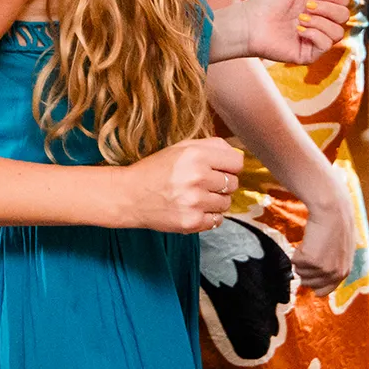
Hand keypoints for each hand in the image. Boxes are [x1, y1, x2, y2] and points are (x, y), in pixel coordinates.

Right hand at [120, 137, 244, 233]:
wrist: (130, 196)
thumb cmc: (156, 170)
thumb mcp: (181, 148)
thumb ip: (211, 146)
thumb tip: (238, 155)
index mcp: (196, 155)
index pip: (236, 162)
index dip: (230, 166)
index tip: (221, 169)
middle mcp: (197, 177)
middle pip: (233, 183)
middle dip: (222, 184)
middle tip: (204, 184)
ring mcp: (195, 202)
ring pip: (226, 203)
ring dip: (215, 201)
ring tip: (197, 197)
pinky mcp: (191, 222)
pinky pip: (217, 221)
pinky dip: (209, 216)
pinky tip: (195, 209)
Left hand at [239, 0, 351, 64]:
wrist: (250, 23)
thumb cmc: (266, 2)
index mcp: (316, 5)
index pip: (343, 1)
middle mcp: (318, 22)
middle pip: (344, 15)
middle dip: (328, 8)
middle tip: (307, 6)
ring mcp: (314, 39)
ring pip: (338, 32)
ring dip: (321, 22)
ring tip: (301, 19)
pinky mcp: (309, 53)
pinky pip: (327, 45)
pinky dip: (315, 35)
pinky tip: (300, 31)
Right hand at [291, 170, 355, 291]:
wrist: (332, 210)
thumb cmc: (336, 224)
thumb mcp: (341, 251)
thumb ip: (333, 265)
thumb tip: (321, 275)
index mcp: (343, 273)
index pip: (323, 291)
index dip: (313, 282)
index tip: (309, 272)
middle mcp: (334, 274)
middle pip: (307, 283)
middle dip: (305, 268)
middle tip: (312, 250)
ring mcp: (323, 269)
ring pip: (299, 271)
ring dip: (301, 257)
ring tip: (312, 242)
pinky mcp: (311, 260)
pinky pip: (293, 261)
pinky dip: (297, 250)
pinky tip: (308, 239)